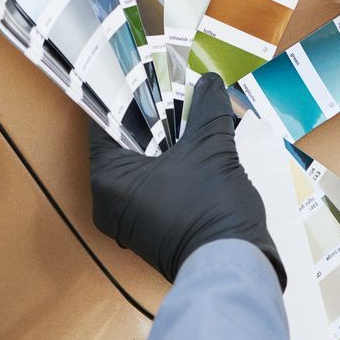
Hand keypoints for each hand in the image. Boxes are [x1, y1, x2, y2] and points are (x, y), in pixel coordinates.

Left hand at [88, 73, 284, 287]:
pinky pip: (155, 186)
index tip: (143, 74)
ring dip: (166, 143)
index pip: (105, 123)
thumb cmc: (211, 207)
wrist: (233, 266)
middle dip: (153, 119)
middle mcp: (109, 202)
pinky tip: (197, 150)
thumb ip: (208, 109)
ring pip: (143, 166)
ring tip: (190, 117)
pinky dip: (172, 167)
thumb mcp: (212, 148)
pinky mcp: (151, 230)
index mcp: (109, 179)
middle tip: (173, 92)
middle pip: (126, 145)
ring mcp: (129, 220)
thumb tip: (209, 81)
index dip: (126, 95)